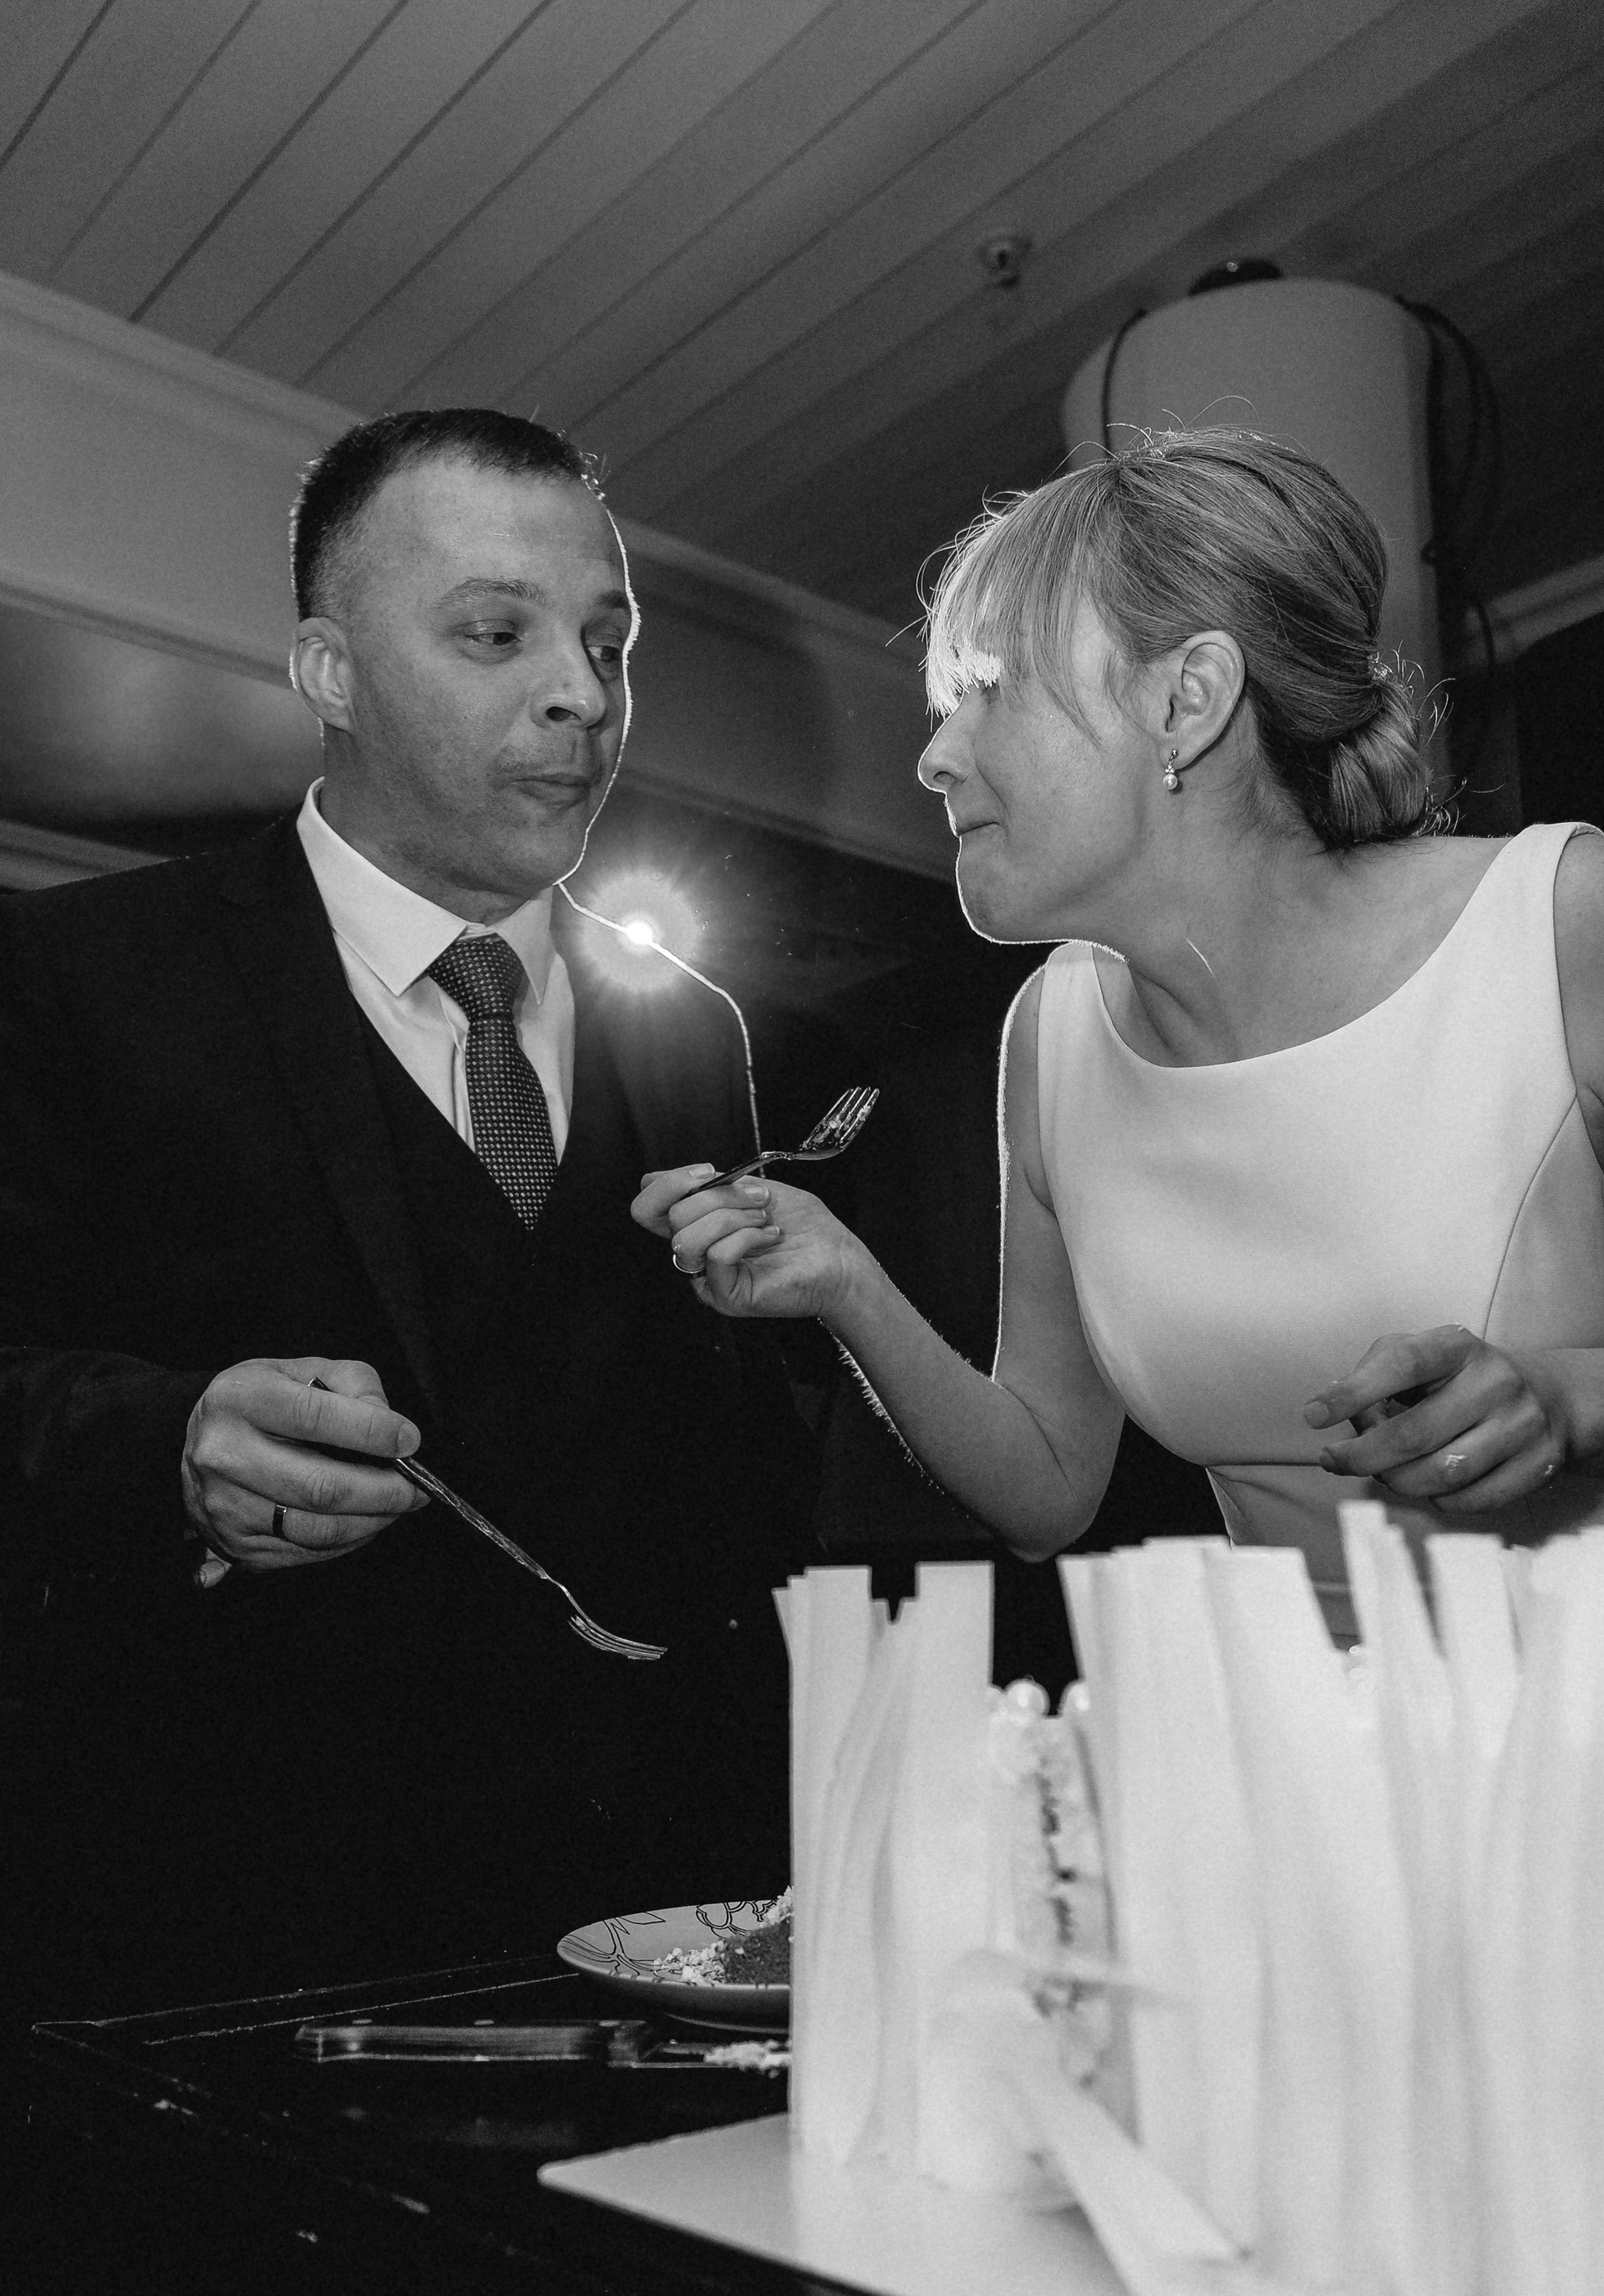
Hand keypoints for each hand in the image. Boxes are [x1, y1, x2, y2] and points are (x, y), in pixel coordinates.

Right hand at [182, 1357, 427, 1573]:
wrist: (201, 1443)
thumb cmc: (263, 1402)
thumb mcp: (302, 1370)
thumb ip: (354, 1384)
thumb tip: (389, 1425)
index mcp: (239, 1398)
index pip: (315, 1416)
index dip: (372, 1432)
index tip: (409, 1440)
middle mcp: (223, 1454)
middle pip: (320, 1487)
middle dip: (383, 1490)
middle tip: (416, 1487)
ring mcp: (225, 1506)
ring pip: (317, 1528)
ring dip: (373, 1520)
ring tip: (398, 1504)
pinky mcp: (236, 1544)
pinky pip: (307, 1551)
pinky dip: (349, 1540)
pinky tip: (366, 1520)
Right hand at [632, 1165, 861, 1321]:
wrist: (837, 1256)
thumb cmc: (804, 1225)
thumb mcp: (752, 1187)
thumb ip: (710, 1183)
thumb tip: (670, 1177)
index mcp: (697, 1224)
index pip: (647, 1207)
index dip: (669, 1183)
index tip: (708, 1171)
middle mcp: (697, 1252)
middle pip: (672, 1216)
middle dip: (719, 1197)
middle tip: (758, 1199)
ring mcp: (708, 1277)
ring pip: (686, 1237)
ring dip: (732, 1217)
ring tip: (764, 1220)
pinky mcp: (725, 1295)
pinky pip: (716, 1255)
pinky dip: (747, 1237)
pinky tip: (771, 1237)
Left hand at [1304, 1326, 1575, 1512]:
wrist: (1547, 1397)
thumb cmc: (1457, 1378)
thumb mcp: (1416, 1355)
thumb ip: (1370, 1374)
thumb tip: (1327, 1408)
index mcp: (1458, 1346)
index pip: (1402, 1363)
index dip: (1353, 1392)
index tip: (1313, 1416)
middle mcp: (1496, 1381)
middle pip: (1413, 1434)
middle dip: (1362, 1456)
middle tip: (1336, 1460)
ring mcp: (1522, 1425)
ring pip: (1441, 1474)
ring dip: (1397, 1481)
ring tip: (1384, 1473)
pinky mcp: (1538, 1466)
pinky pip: (1471, 1499)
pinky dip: (1438, 1499)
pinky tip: (1428, 1483)